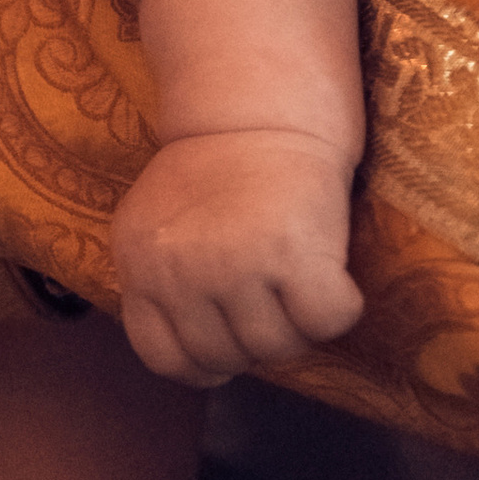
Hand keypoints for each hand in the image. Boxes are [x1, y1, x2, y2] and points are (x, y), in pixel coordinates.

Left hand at [112, 127, 363, 385]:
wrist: (259, 116)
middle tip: (270, 300)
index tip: (228, 342)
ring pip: (277, 348)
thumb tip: (195, 362)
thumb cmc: (214, 176)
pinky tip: (330, 276)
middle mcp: (179, 270)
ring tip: (296, 284)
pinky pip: (324, 323)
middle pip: (225, 359)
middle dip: (253, 342)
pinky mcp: (290, 255)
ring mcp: (233, 265)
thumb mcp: (158, 229)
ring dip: (297, 328)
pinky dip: (339, 308)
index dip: (203, 363)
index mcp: (140, 264)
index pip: (164, 358)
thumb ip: (160, 287)